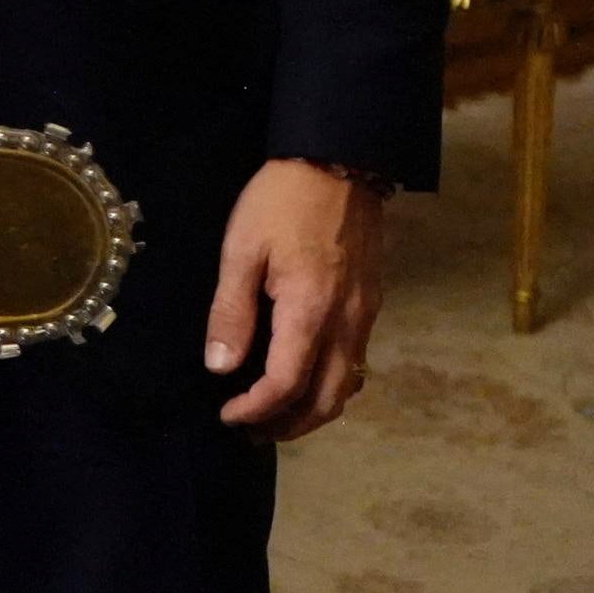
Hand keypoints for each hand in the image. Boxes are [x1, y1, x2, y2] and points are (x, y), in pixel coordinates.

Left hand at [207, 157, 387, 436]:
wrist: (340, 161)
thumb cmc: (282, 201)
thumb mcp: (242, 249)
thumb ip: (232, 311)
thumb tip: (220, 368)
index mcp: (310, 312)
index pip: (286, 385)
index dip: (255, 409)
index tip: (228, 416)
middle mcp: (347, 324)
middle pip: (327, 400)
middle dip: (289, 425)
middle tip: (252, 431)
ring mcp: (366, 316)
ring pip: (348, 386)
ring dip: (314, 410)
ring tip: (276, 415)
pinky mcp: (372, 304)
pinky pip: (356, 362)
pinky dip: (331, 384)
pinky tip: (307, 378)